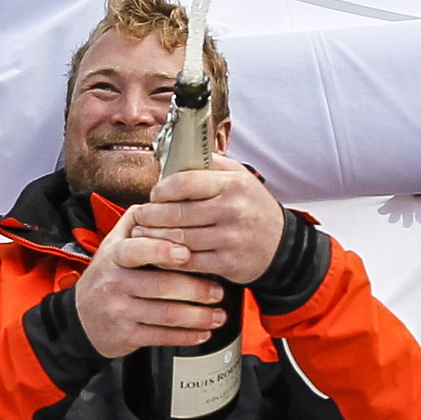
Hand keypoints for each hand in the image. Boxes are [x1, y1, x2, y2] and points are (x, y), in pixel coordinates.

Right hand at [71, 216, 230, 359]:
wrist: (81, 319)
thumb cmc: (106, 276)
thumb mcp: (111, 245)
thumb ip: (135, 222)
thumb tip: (163, 199)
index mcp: (114, 256)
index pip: (136, 250)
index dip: (162, 251)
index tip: (187, 253)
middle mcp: (114, 283)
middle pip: (161, 286)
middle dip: (196, 290)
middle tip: (219, 291)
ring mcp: (119, 311)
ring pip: (167, 315)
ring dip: (199, 317)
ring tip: (218, 314)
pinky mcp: (126, 335)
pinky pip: (162, 336)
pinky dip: (187, 336)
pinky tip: (203, 333)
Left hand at [123, 162, 285, 284]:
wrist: (281, 245)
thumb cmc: (253, 207)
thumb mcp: (239, 177)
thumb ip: (210, 165)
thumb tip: (175, 155)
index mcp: (233, 184)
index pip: (185, 182)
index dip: (162, 189)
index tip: (154, 194)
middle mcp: (232, 210)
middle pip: (177, 213)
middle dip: (151, 215)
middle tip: (139, 215)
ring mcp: (230, 239)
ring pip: (179, 238)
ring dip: (154, 237)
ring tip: (141, 232)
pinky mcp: (227, 263)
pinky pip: (188, 261)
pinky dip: (169, 257)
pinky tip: (158, 252)